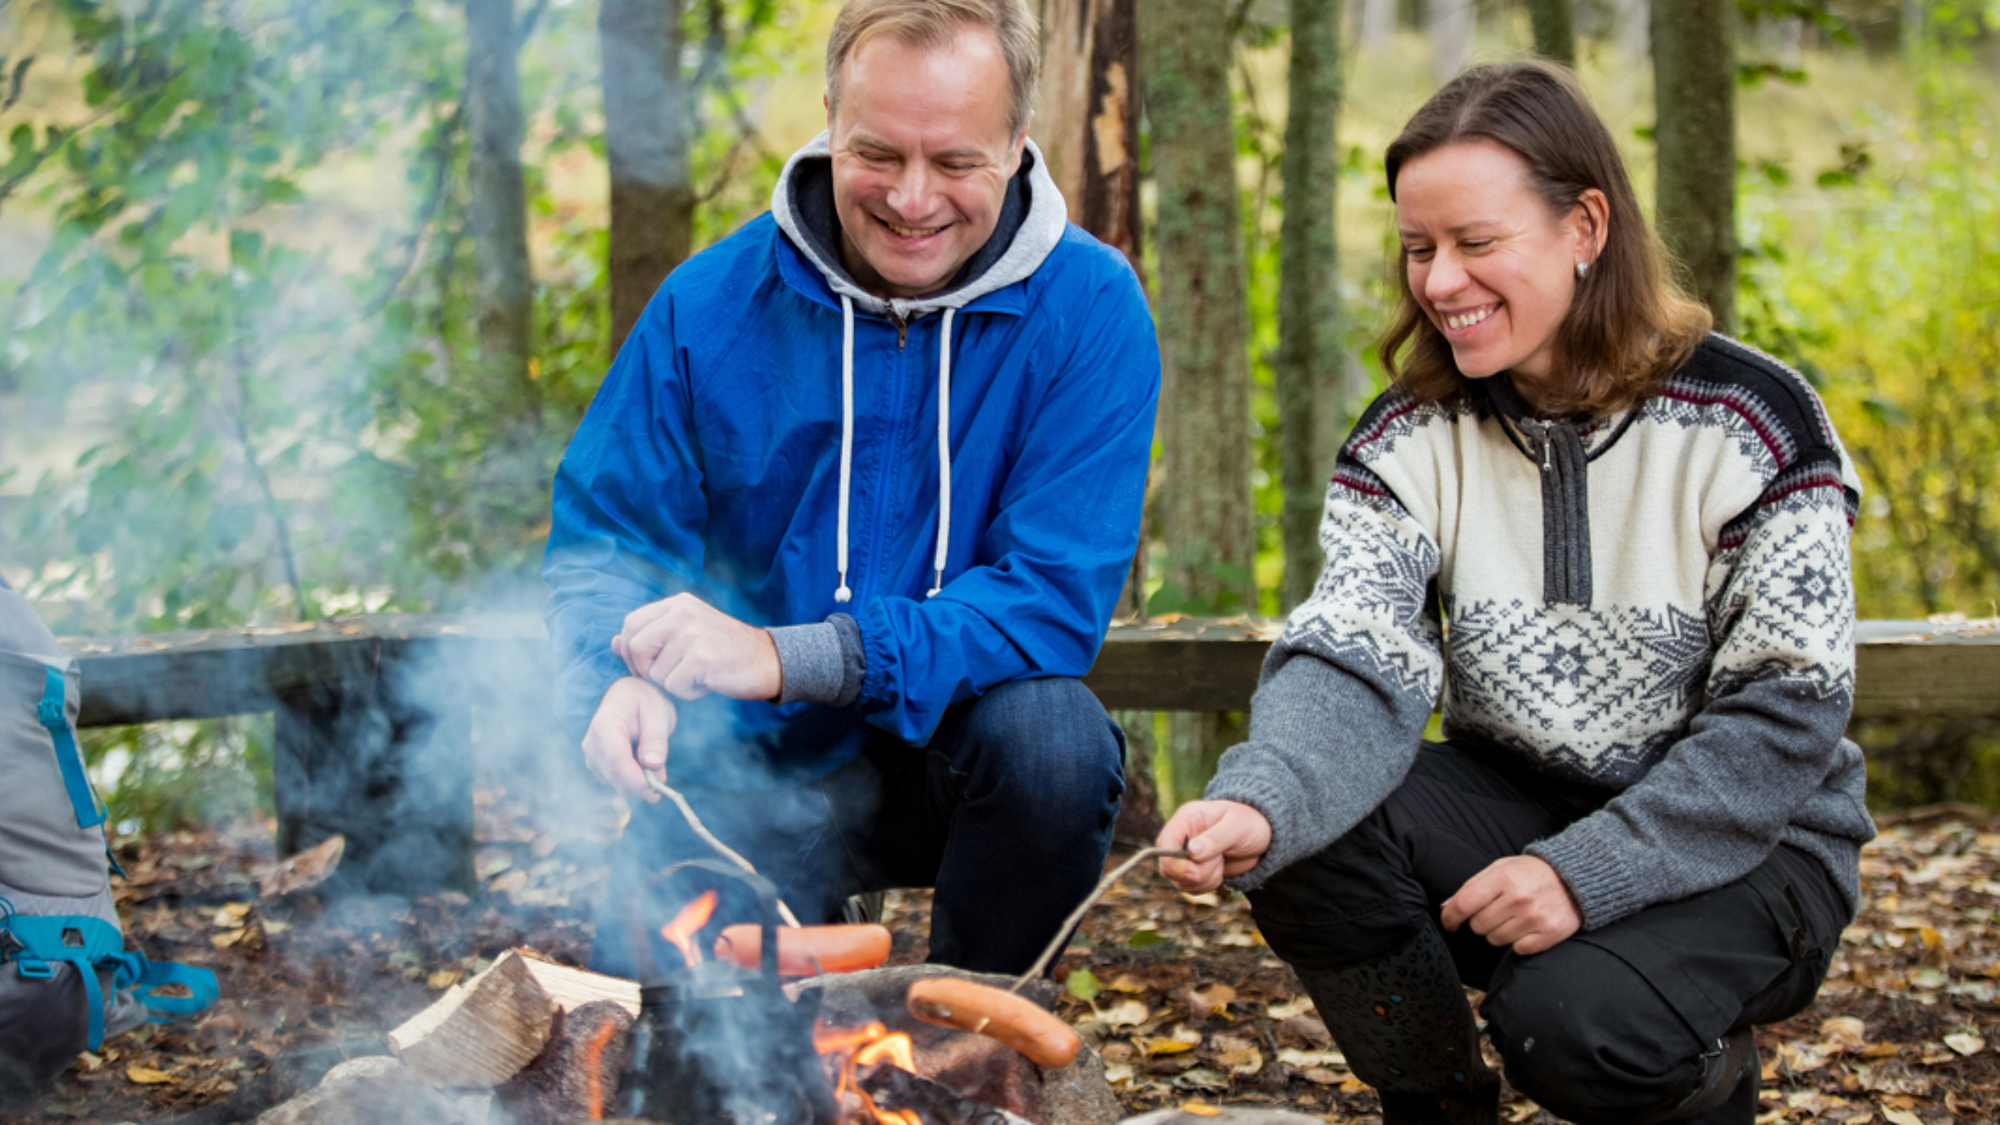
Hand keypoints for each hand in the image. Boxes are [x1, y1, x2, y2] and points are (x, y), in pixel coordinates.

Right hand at [581, 676, 676, 800]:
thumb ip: (655, 739)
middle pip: (615, 776)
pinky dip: (632, 780)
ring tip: (654, 760)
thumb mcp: (657, 713)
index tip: (655, 792)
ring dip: (638, 782)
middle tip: (663, 780)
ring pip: (616, 783)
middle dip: (641, 785)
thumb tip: (653, 766)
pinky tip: (642, 764)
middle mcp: (592, 744)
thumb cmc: (643, 700)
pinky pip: (616, 782)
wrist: (625, 694)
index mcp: (605, 726)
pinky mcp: (597, 766)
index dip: (635, 780)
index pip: (617, 761)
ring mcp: (592, 757)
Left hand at [614, 593, 782, 701]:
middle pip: (636, 645)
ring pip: (655, 671)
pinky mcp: (702, 657)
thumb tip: (612, 643)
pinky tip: (707, 683)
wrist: (770, 661)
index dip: (630, 651)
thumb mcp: (687, 636)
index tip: (645, 667)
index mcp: (678, 604)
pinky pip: (674, 685)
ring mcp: (693, 633)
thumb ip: (652, 636)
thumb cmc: (725, 652)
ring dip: (672, 683)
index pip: (631, 623)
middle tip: (667, 677)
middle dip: (643, 669)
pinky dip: (687, 693)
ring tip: (697, 676)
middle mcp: (683, 613)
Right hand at [1155, 800, 1271, 893]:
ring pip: (1180, 882)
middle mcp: (1181, 838)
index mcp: (1185, 820)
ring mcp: (1186, 856)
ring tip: (1222, 862)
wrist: (1263, 835)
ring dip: (1205, 880)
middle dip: (1195, 873)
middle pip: (1168, 868)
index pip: (1164, 845)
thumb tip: (1191, 852)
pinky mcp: (1194, 871)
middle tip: (1219, 862)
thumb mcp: (1236, 826)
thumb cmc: (1249, 822)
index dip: (1175, 863)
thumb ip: (1214, 838)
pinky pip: (1191, 888)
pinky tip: (1221, 871)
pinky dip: (1208, 885)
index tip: (1196, 872)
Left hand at [1440, 855, 1580, 955]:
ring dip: (1499, 932)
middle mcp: (1519, 898)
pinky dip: (1519, 942)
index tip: (1449, 923)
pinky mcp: (1549, 934)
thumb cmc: (1530, 873)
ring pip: (1495, 939)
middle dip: (1481, 920)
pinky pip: (1518, 949)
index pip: (1464, 903)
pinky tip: (1527, 927)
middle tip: (1497, 910)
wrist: (1574, 878)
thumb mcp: (1500, 869)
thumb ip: (1472, 887)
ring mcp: (1535, 917)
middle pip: (1478, 925)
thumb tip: (1446, 908)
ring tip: (1514, 917)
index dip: (1450, 917)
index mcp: (1503, 877)